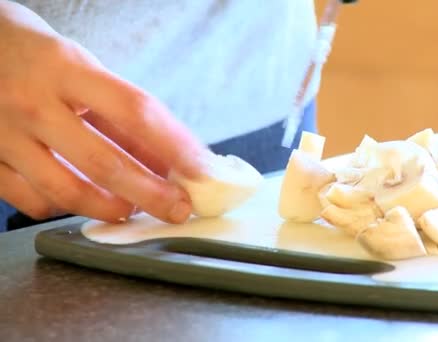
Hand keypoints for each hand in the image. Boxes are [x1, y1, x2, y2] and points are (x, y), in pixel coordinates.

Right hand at [0, 2, 203, 223]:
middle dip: (151, 194)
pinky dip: (64, 208)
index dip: (176, 145)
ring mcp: (3, 134)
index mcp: (66, 69)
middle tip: (178, 208)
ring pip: (65, 191)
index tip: (203, 169)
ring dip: (111, 209)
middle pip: (104, 162)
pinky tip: (83, 202)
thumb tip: (167, 160)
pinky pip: (30, 200)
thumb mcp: (82, 69)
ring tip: (133, 211)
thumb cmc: (34, 56)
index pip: (135, 111)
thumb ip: (121, 115)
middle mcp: (32, 102)